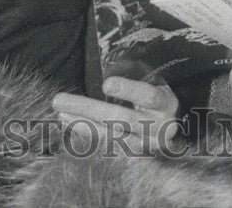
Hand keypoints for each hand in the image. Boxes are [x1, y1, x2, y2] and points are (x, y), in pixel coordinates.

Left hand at [52, 77, 180, 153]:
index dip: (128, 90)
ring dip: (80, 124)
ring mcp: (146, 146)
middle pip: (120, 119)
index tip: (106, 84)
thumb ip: (135, 79)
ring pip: (109, 136)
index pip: (148, 96)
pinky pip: (106, 146)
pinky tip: (70, 122)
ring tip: (60, 111)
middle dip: (87, 108)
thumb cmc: (157, 102)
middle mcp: (157, 128)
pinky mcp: (134, 158)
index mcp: (165, 104)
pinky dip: (87, 134)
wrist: (172, 132)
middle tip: (59, 100)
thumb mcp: (156, 85)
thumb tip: (104, 73)